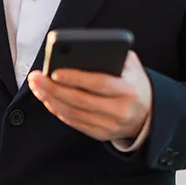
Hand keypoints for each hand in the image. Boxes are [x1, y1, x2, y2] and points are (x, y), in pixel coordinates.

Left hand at [28, 51, 151, 141]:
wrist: (150, 112)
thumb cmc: (133, 82)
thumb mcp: (131, 66)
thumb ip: (112, 55)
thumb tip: (80, 49)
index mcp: (129, 90)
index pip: (99, 83)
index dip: (75, 78)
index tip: (54, 72)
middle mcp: (120, 110)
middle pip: (80, 100)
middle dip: (54, 88)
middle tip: (36, 77)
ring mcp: (110, 126)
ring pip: (73, 113)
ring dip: (50, 99)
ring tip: (36, 86)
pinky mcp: (101, 134)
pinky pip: (74, 122)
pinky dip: (57, 110)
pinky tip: (46, 98)